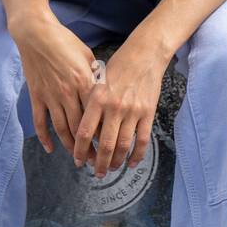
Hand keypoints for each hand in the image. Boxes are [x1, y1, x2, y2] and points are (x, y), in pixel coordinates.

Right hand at [8, 7, 100, 164]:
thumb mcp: (86, 55)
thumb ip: (96, 75)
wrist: (36, 33)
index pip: (97, 114)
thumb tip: (105, 89)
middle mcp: (68, 92)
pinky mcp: (36, 96)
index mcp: (84, 82)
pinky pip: (40, 121)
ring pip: (61, 129)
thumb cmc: (64, 41)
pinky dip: (45, 137)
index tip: (111, 144)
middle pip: (81, 127)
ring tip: (78, 160)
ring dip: (70, 147)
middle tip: (97, 161)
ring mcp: (50, 96)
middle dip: (89, 147)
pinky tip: (51, 149)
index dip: (103, 132)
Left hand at [73, 37, 166, 176]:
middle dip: (99, 163)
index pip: (85, 132)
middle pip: (104, 144)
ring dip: (116, 161)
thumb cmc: (118, 66)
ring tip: (112, 168)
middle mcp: (114, 107)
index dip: (80, 150)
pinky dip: (137, 155)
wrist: (144, 54)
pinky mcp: (148, 113)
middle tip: (96, 172)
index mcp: (97, 98)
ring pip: (123, 145)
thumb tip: (86, 132)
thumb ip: (91, 104)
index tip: (78, 160)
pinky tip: (132, 162)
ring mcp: (132, 111)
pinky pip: (142, 140)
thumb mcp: (97, 81)